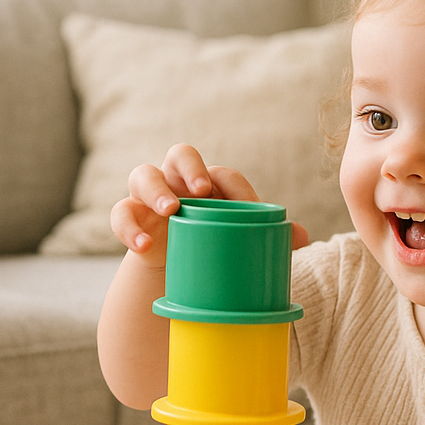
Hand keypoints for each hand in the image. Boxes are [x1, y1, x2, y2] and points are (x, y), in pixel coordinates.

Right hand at [109, 143, 309, 265]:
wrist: (176, 269)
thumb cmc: (213, 246)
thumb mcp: (239, 243)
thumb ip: (270, 237)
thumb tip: (302, 237)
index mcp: (212, 183)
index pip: (224, 174)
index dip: (236, 188)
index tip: (249, 207)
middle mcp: (179, 179)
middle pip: (180, 154)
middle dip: (191, 167)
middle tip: (202, 190)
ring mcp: (150, 195)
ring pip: (143, 175)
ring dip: (156, 190)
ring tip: (168, 212)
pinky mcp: (130, 216)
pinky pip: (122, 214)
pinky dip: (129, 228)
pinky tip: (143, 246)